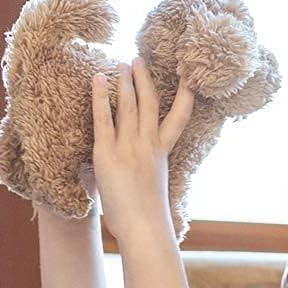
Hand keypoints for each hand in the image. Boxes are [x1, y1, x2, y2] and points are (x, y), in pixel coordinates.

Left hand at [89, 56, 194, 244]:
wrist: (143, 229)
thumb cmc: (147, 218)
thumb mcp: (152, 188)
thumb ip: (146, 172)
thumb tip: (137, 173)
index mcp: (161, 153)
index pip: (179, 118)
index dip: (185, 96)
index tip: (189, 76)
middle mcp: (148, 145)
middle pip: (150, 102)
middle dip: (145, 79)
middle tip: (139, 58)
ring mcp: (129, 147)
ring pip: (129, 104)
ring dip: (125, 81)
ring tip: (121, 63)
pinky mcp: (108, 153)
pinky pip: (103, 118)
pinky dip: (101, 97)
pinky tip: (98, 79)